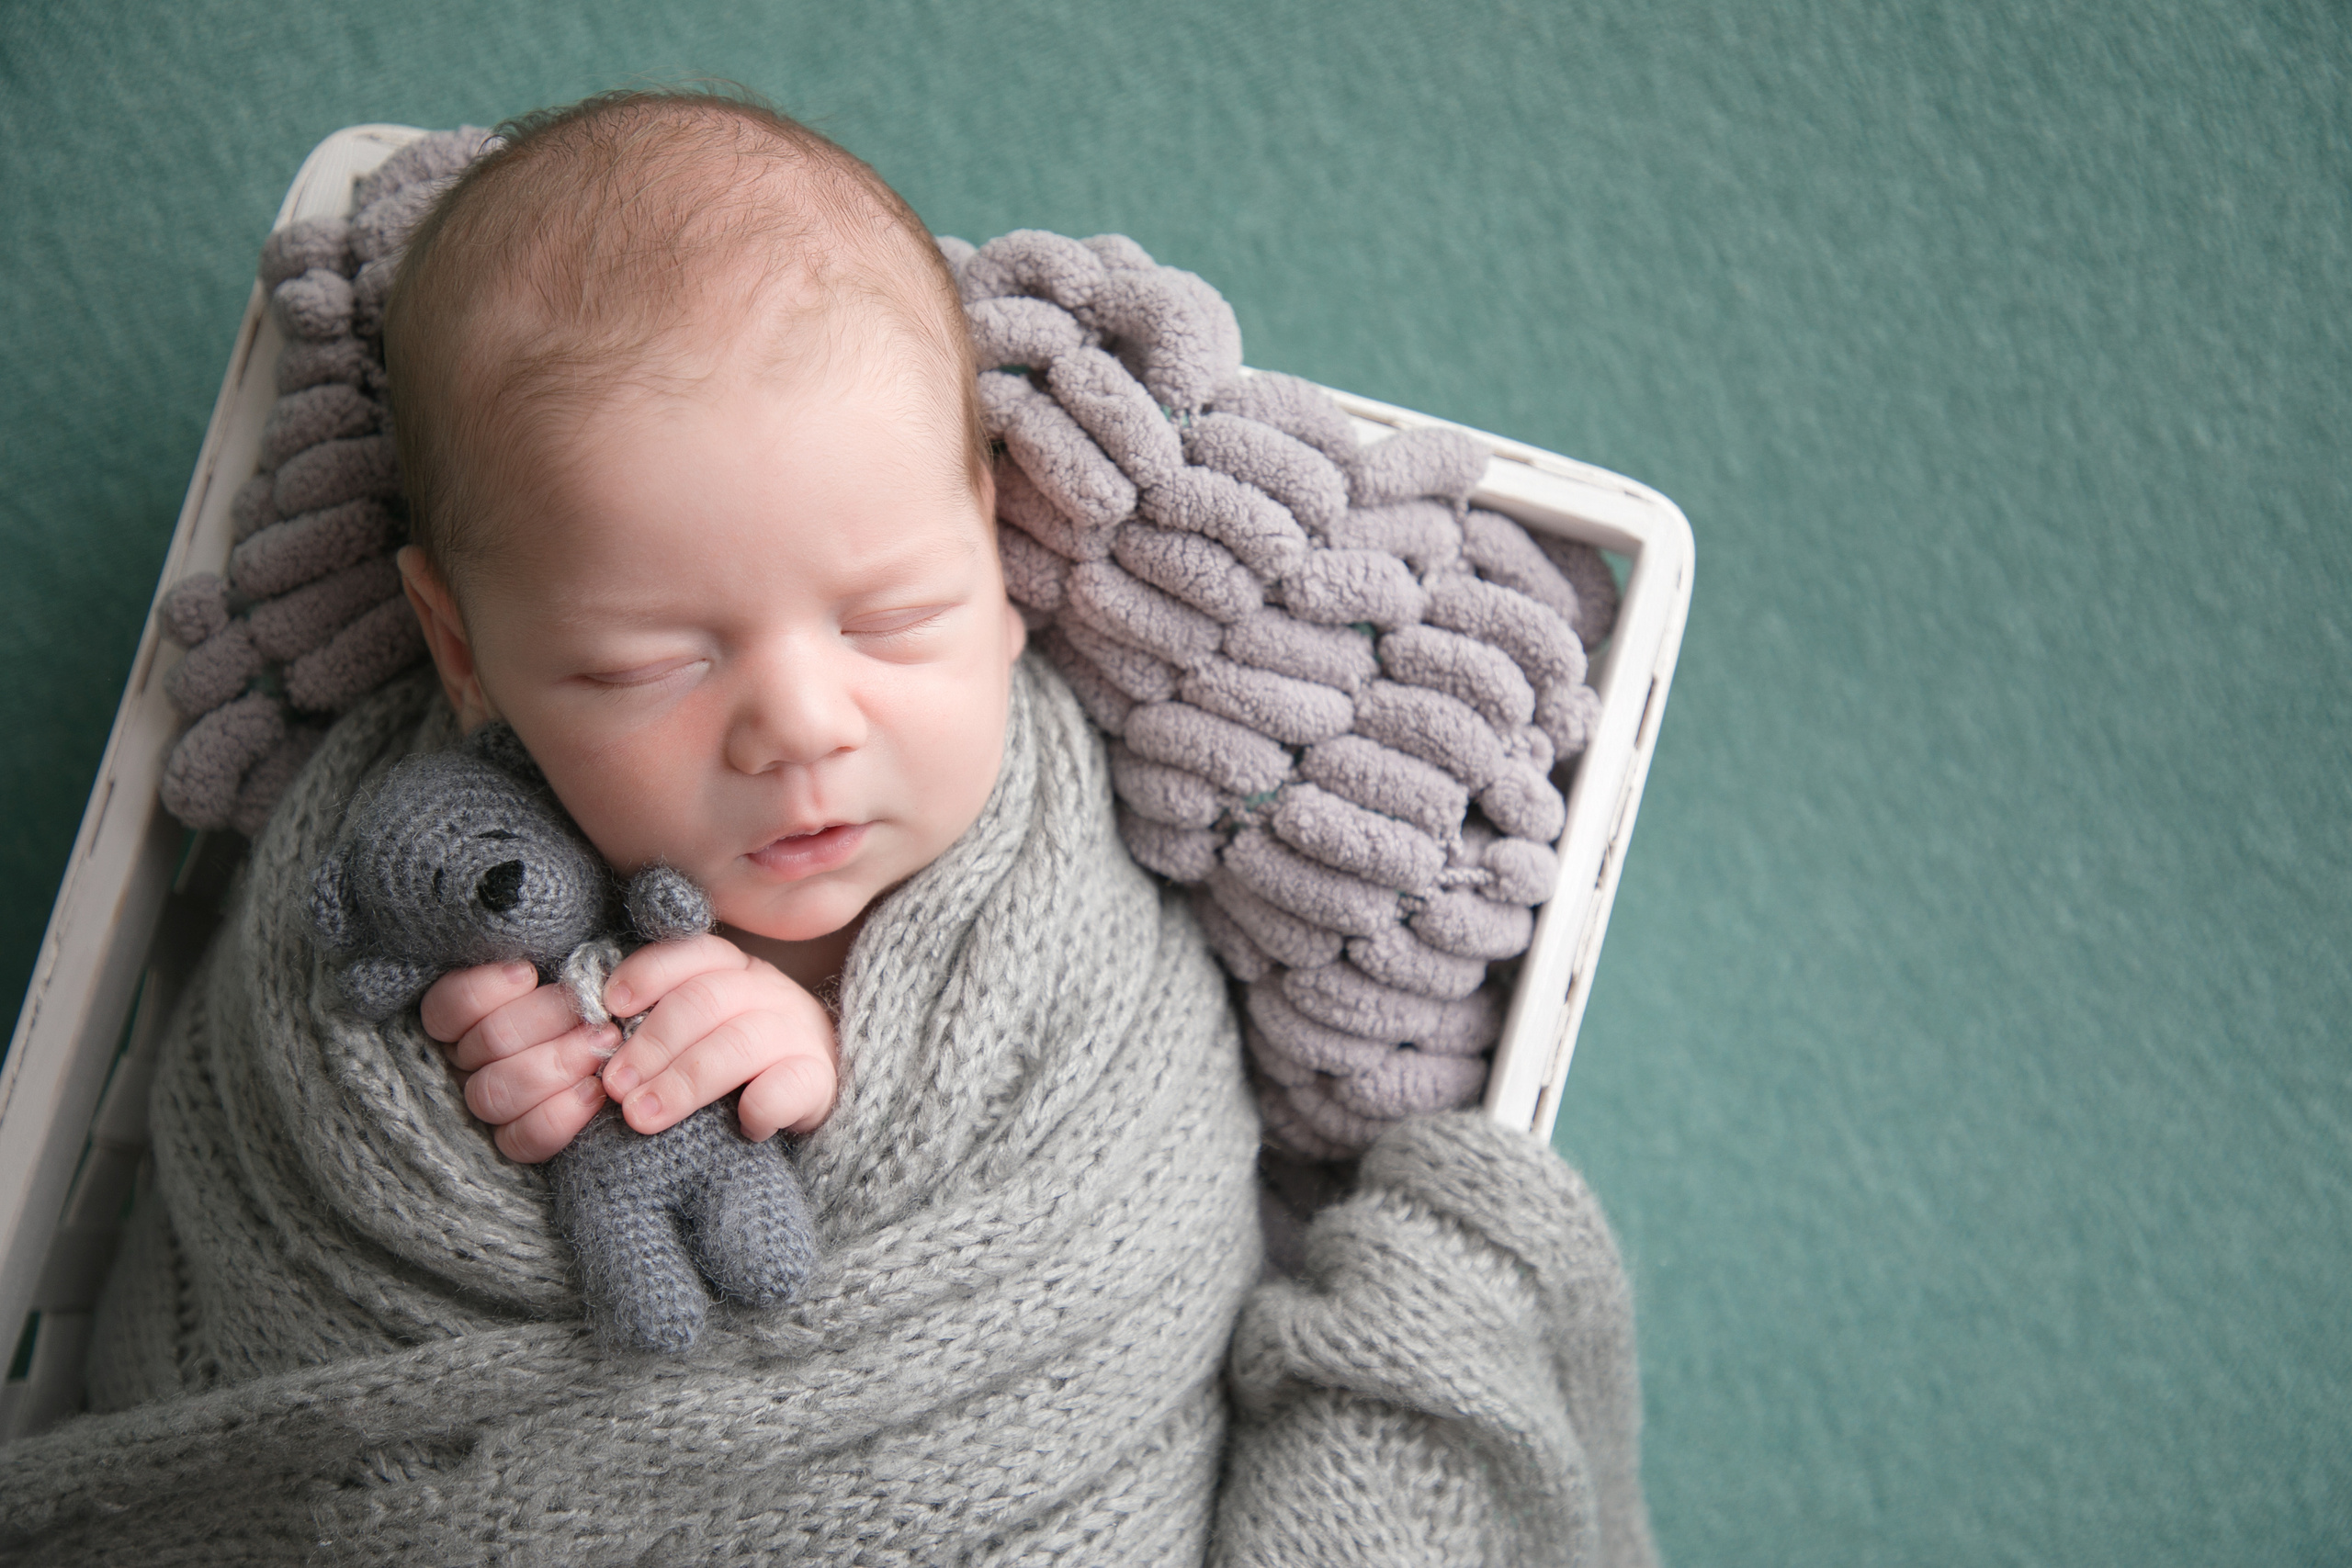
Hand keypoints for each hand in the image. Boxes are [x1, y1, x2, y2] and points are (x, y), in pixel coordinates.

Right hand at [418, 961, 620, 1163]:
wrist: (624, 1049)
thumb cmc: (589, 1000)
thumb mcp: (566, 970)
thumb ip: (541, 965)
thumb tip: (531, 967)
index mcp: (460, 1021)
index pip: (445, 1009)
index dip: (480, 992)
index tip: (527, 973)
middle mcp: (464, 1066)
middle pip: (483, 1046)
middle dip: (543, 1022)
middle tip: (593, 1013)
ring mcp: (486, 1107)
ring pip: (495, 1095)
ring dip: (557, 1065)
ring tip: (601, 1043)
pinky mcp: (516, 1143)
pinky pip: (523, 1141)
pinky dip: (559, 1116)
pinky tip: (592, 1091)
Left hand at [597, 934, 837, 1143]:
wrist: (808, 1093)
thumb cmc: (733, 1064)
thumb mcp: (697, 1030)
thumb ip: (656, 1022)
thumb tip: (597, 1040)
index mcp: (735, 971)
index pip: (693, 954)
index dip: (649, 974)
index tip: (611, 1007)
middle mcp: (768, 992)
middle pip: (706, 1000)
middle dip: (652, 1043)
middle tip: (615, 1086)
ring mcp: (798, 1033)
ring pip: (739, 1043)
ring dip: (684, 1081)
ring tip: (641, 1116)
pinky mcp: (819, 1080)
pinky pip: (788, 1087)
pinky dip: (759, 1107)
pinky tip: (739, 1128)